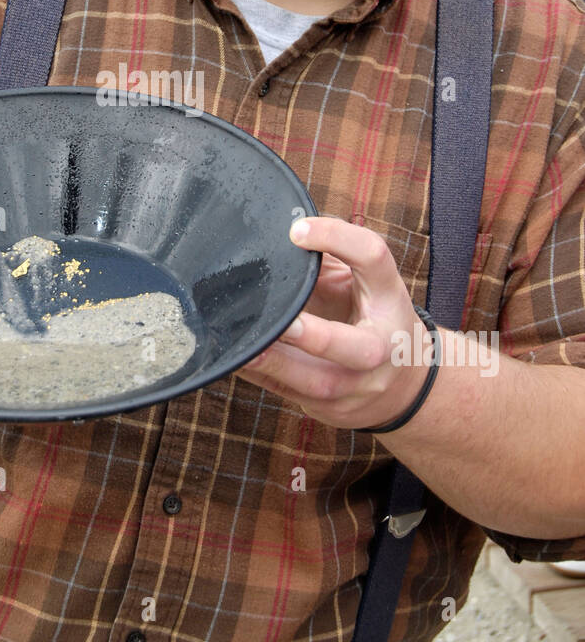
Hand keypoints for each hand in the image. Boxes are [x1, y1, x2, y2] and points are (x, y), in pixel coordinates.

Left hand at [237, 217, 433, 431]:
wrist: (404, 385)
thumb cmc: (373, 316)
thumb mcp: (366, 281)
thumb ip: (331, 258)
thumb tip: (282, 231)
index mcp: (389, 297)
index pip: (373, 258)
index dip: (338, 238)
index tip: (296, 230)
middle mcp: (380, 346)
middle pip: (357, 348)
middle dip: (318, 338)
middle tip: (283, 323)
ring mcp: (359, 386)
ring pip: (318, 383)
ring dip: (276, 365)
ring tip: (242, 347)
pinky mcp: (333, 410)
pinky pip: (291, 395)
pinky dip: (261, 377)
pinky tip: (237, 359)